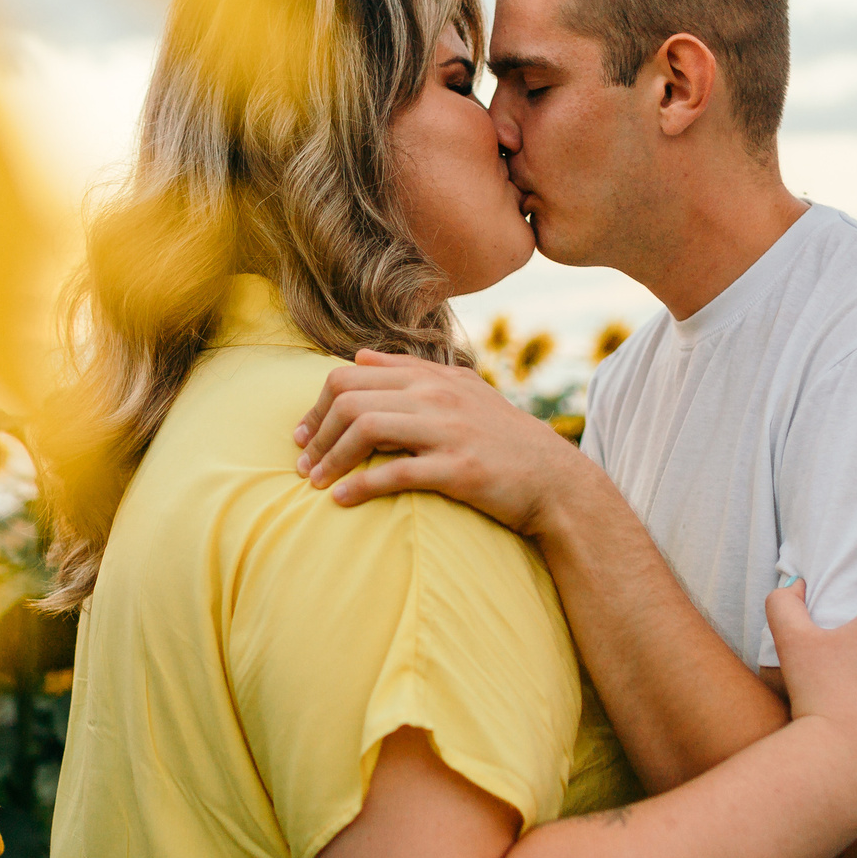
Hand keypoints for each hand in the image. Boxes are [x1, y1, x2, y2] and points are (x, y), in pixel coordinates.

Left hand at [293, 350, 589, 533]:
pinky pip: (395, 472)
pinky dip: (360, 486)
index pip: (352, 374)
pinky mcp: (458, 468)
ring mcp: (448, 430)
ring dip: (330, 458)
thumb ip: (411, 373)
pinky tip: (341, 500)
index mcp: (433, 377)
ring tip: (314, 482)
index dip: (317, 405)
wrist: (555, 480)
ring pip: (366, 428)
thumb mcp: (462, 393)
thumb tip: (359, 357)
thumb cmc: (502, 440)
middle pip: (351, 398)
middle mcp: (437, 396)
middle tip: (302, 463)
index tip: (303, 435)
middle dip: (316, 432)